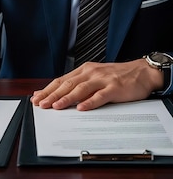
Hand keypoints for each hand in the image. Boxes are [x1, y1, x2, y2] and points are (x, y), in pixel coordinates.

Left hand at [30, 59, 164, 110]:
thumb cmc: (117, 77)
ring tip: (56, 106)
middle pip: (67, 84)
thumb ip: (78, 84)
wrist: (142, 72)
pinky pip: (100, 96)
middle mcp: (91, 73)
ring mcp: (103, 80)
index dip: (47, 89)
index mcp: (84, 70)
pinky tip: (82, 108)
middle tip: (40, 104)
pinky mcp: (115, 88)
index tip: (35, 98)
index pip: (61, 80)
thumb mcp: (95, 77)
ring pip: (81, 89)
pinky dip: (90, 102)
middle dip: (52, 94)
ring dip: (67, 98)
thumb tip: (56, 94)